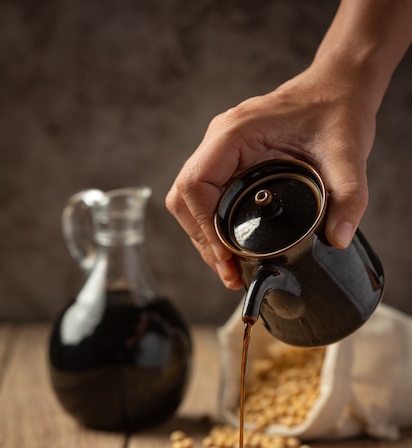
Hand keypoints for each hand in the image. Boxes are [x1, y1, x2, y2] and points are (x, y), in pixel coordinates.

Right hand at [166, 64, 376, 288]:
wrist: (339, 89)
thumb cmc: (338, 113)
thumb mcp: (348, 156)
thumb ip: (348, 198)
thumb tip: (338, 239)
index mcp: (235, 133)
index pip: (195, 184)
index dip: (204, 226)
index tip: (226, 255)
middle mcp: (219, 140)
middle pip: (184, 199)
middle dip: (202, 240)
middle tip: (229, 271)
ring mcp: (221, 150)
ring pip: (190, 201)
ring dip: (204, 237)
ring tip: (229, 268)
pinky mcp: (229, 161)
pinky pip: (206, 197)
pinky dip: (212, 225)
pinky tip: (231, 247)